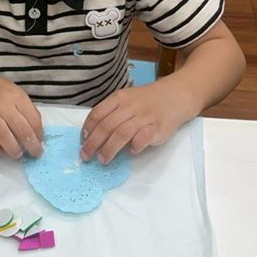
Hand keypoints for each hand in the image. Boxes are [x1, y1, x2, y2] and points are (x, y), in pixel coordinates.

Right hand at [0, 72, 43, 158]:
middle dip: (32, 146)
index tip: (40, 142)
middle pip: (21, 129)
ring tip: (18, 154)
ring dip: (13, 149)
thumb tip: (37, 132)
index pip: (33, 119)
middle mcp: (2, 105)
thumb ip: (27, 109)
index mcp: (16, 96)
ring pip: (3, 136)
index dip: (39, 134)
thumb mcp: (16, 93)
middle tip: (35, 154)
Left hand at [80, 81, 197, 162]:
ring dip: (109, 149)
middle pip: (106, 126)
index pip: (97, 113)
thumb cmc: (146, 101)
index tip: (82, 142)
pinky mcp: (157, 127)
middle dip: (93, 143)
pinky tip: (131, 152)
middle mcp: (129, 106)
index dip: (87, 129)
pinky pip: (143, 137)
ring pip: (121, 133)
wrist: (174, 96)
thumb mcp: (126, 99)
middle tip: (86, 156)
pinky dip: (135, 145)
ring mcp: (144, 116)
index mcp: (119, 98)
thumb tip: (92, 135)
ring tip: (102, 160)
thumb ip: (111, 113)